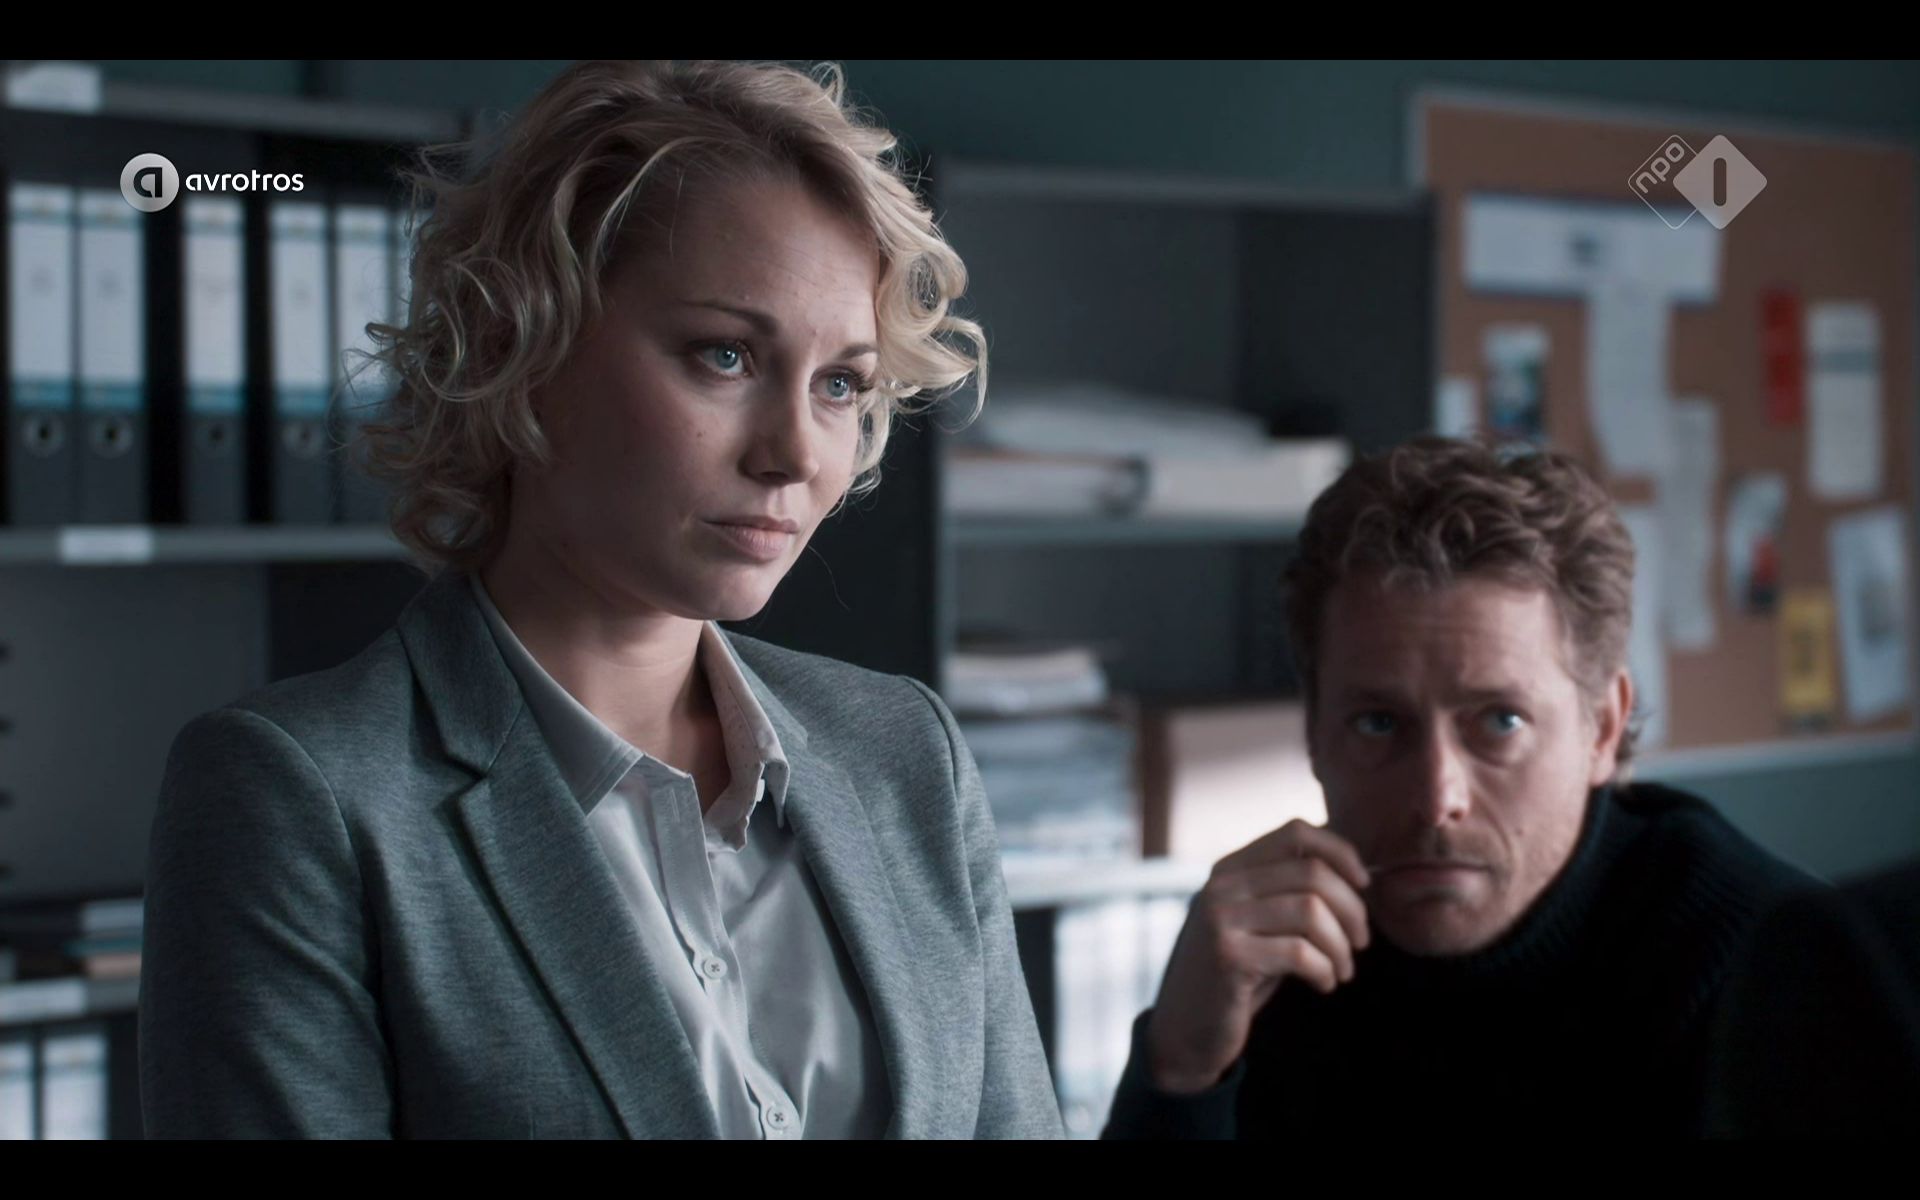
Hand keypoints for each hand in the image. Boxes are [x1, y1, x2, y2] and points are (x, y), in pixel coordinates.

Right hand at [1145, 819, 1370, 1093]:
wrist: (1187, 1031)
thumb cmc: (1237, 976)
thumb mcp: (1260, 924)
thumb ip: (1289, 894)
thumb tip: (1355, 872)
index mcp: (1230, 869)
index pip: (1295, 832)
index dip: (1340, 852)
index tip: (1364, 886)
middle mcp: (1222, 886)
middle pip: (1311, 873)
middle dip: (1352, 909)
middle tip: (1360, 942)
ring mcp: (1221, 919)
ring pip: (1311, 911)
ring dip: (1341, 946)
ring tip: (1343, 969)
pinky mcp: (1228, 957)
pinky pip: (1299, 953)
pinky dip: (1325, 970)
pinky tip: (1324, 984)